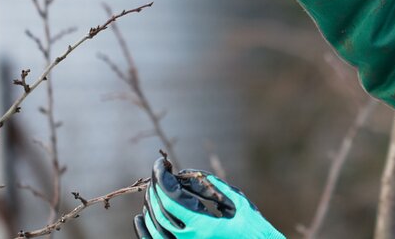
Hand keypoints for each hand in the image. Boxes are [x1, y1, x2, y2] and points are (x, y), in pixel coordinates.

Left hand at [134, 158, 284, 238]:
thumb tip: (186, 174)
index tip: (161, 163)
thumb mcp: (237, 204)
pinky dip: (145, 230)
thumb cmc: (253, 229)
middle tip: (158, 173)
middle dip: (156, 188)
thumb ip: (211, 187)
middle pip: (159, 210)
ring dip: (150, 205)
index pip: (171, 197)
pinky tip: (141, 217)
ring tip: (153, 189)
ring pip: (154, 228)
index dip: (162, 177)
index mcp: (203, 226)